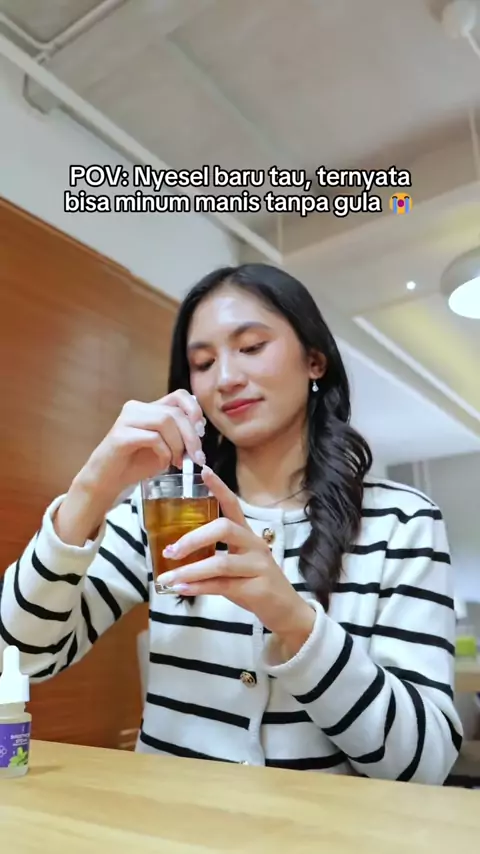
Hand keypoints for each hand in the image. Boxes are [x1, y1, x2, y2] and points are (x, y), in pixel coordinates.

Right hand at [56, 391, 205, 545]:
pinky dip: (164, 452)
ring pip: (165, 421)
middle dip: (191, 436)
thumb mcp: (165, 447)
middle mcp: (136, 408)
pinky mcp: (120, 435)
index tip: (201, 432)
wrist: (108, 480)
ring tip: (178, 462)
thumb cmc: (136, 463)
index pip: (179, 395)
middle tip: (198, 457)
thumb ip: (179, 435)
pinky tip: (164, 463)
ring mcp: (126, 420)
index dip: (194, 410)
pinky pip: (153, 438)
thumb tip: (200, 429)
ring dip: (178, 444)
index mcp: (149, 408)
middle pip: (174, 412)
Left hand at [159, 467, 315, 653]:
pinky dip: (198, 587)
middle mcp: (254, 545)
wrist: (285, 611)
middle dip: (193, 538)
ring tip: (167, 577)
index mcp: (248, 535)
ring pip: (220, 562)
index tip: (203, 471)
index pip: (233, 505)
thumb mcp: (237, 564)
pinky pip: (222, 586)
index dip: (219, 488)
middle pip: (223, 529)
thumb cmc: (255, 583)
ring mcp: (258, 566)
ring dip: (189, 570)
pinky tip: (182, 589)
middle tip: (170, 550)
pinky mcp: (257, 588)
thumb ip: (214, 555)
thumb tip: (177, 553)